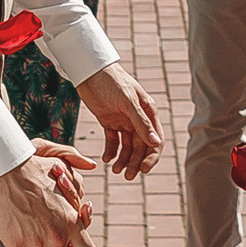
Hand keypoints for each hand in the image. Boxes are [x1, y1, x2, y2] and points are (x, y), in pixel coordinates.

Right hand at [0, 156, 99, 246]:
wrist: (5, 170)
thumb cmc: (35, 170)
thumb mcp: (64, 178)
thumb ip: (78, 196)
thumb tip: (86, 207)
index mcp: (72, 222)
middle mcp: (57, 236)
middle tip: (48, 242)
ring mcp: (35, 241)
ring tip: (32, 236)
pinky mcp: (14, 243)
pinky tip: (18, 235)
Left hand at [76, 61, 161, 177]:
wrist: (89, 71)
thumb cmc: (112, 81)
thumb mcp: (127, 101)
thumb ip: (141, 122)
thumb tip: (155, 143)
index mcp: (148, 112)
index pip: (156, 140)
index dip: (151, 156)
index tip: (143, 169)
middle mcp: (138, 118)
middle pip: (141, 146)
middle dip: (135, 162)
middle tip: (127, 176)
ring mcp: (124, 120)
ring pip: (127, 146)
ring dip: (123, 159)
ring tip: (115, 170)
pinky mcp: (109, 121)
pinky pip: (113, 141)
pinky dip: (111, 151)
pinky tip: (106, 159)